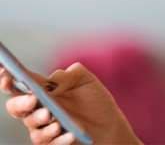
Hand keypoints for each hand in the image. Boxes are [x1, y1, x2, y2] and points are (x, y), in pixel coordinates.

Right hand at [2, 63, 141, 144]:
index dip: (7, 79)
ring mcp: (43, 128)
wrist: (109, 123)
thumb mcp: (86, 81)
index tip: (6, 73)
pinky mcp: (54, 143)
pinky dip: (60, 138)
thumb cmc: (94, 100)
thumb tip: (55, 78)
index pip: (17, 85)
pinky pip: (51, 143)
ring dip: (40, 121)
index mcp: (40, 92)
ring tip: (53, 117)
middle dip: (22, 103)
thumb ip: (71, 73)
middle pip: (16, 108)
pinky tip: (70, 134)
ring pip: (33, 127)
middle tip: (34, 100)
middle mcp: (37, 110)